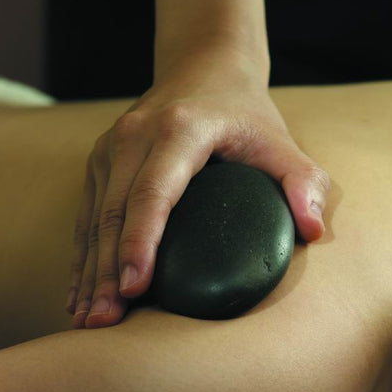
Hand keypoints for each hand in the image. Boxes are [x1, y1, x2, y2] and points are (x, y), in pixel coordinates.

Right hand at [69, 50, 329, 327]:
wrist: (203, 68)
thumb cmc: (246, 115)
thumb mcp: (281, 141)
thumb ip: (303, 182)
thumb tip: (312, 230)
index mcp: (178, 130)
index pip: (153, 192)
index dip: (141, 241)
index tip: (135, 286)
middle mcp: (134, 135)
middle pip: (115, 212)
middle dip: (107, 272)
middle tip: (105, 323)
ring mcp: (110, 147)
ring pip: (94, 219)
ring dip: (88, 272)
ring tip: (88, 321)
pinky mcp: (100, 162)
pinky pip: (87, 217)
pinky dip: (82, 258)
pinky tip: (78, 296)